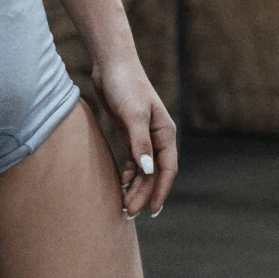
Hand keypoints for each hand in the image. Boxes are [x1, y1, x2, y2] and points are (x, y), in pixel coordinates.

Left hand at [91, 47, 178, 217]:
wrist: (111, 64)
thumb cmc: (125, 85)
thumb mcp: (133, 115)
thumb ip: (140, 143)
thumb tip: (148, 171)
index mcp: (165, 132)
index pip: (167, 169)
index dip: (161, 191)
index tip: (152, 210)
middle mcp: (157, 136)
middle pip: (154, 173)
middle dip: (143, 194)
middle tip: (128, 213)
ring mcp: (143, 135)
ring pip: (143, 169)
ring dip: (135, 187)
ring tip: (123, 206)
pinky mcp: (129, 133)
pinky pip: (133, 160)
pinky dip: (128, 173)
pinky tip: (120, 183)